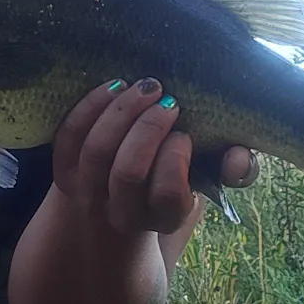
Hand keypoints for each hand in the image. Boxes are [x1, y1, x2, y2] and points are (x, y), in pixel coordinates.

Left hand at [52, 77, 257, 239]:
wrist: (122, 197)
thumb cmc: (176, 174)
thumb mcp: (210, 175)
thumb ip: (235, 168)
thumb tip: (239, 157)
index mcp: (163, 218)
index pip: (166, 195)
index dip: (176, 159)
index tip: (185, 135)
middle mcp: (123, 212)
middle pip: (128, 173)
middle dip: (148, 129)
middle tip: (167, 101)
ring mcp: (89, 193)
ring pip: (97, 152)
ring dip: (122, 111)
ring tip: (145, 86)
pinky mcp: (65, 171)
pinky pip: (69, 138)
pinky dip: (90, 107)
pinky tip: (114, 86)